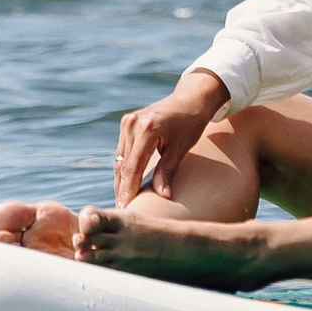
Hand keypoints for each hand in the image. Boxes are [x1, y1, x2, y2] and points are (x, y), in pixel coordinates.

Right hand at [115, 69, 228, 207]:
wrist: (191, 98)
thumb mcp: (182, 148)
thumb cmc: (191, 123)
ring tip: (123, 202)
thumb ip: (168, 172)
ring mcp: (127, 122)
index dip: (128, 191)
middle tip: (122, 212)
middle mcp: (132, 125)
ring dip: (121, 181)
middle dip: (122, 189)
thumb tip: (163, 197)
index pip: (132, 169)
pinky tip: (126, 184)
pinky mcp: (126, 123)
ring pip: (119, 160)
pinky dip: (124, 168)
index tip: (125, 210)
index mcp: (147, 130)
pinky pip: (122, 151)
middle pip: (122, 166)